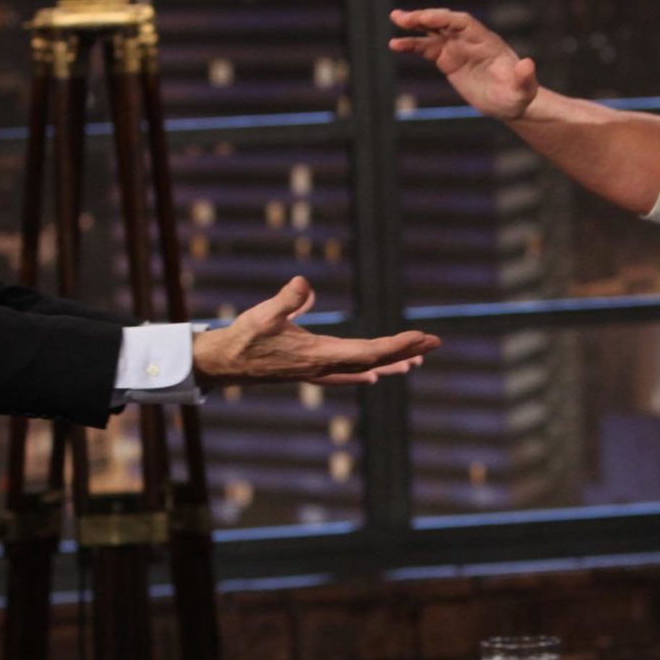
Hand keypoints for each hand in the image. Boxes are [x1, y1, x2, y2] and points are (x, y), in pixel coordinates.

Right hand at [193, 277, 439, 387]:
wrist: (224, 364)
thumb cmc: (244, 338)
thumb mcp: (263, 315)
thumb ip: (286, 299)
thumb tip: (305, 284)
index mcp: (319, 356)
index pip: (369, 351)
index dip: (398, 345)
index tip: (423, 337)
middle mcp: (324, 367)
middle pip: (374, 360)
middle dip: (405, 351)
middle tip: (435, 343)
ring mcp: (319, 372)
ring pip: (364, 369)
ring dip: (391, 363)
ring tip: (416, 362)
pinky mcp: (311, 370)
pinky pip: (348, 372)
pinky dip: (367, 370)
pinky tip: (376, 374)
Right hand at [387, 8, 539, 120]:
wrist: (510, 102)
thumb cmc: (518, 96)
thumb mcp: (523, 90)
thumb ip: (525, 77)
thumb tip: (528, 65)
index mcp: (486, 41)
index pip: (464, 23)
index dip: (445, 18)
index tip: (427, 19)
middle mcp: (470, 40)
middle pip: (445, 21)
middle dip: (425, 17)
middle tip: (402, 17)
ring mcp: (458, 48)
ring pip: (433, 31)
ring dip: (415, 25)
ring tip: (395, 19)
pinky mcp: (448, 59)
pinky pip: (427, 48)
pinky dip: (412, 45)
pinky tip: (395, 44)